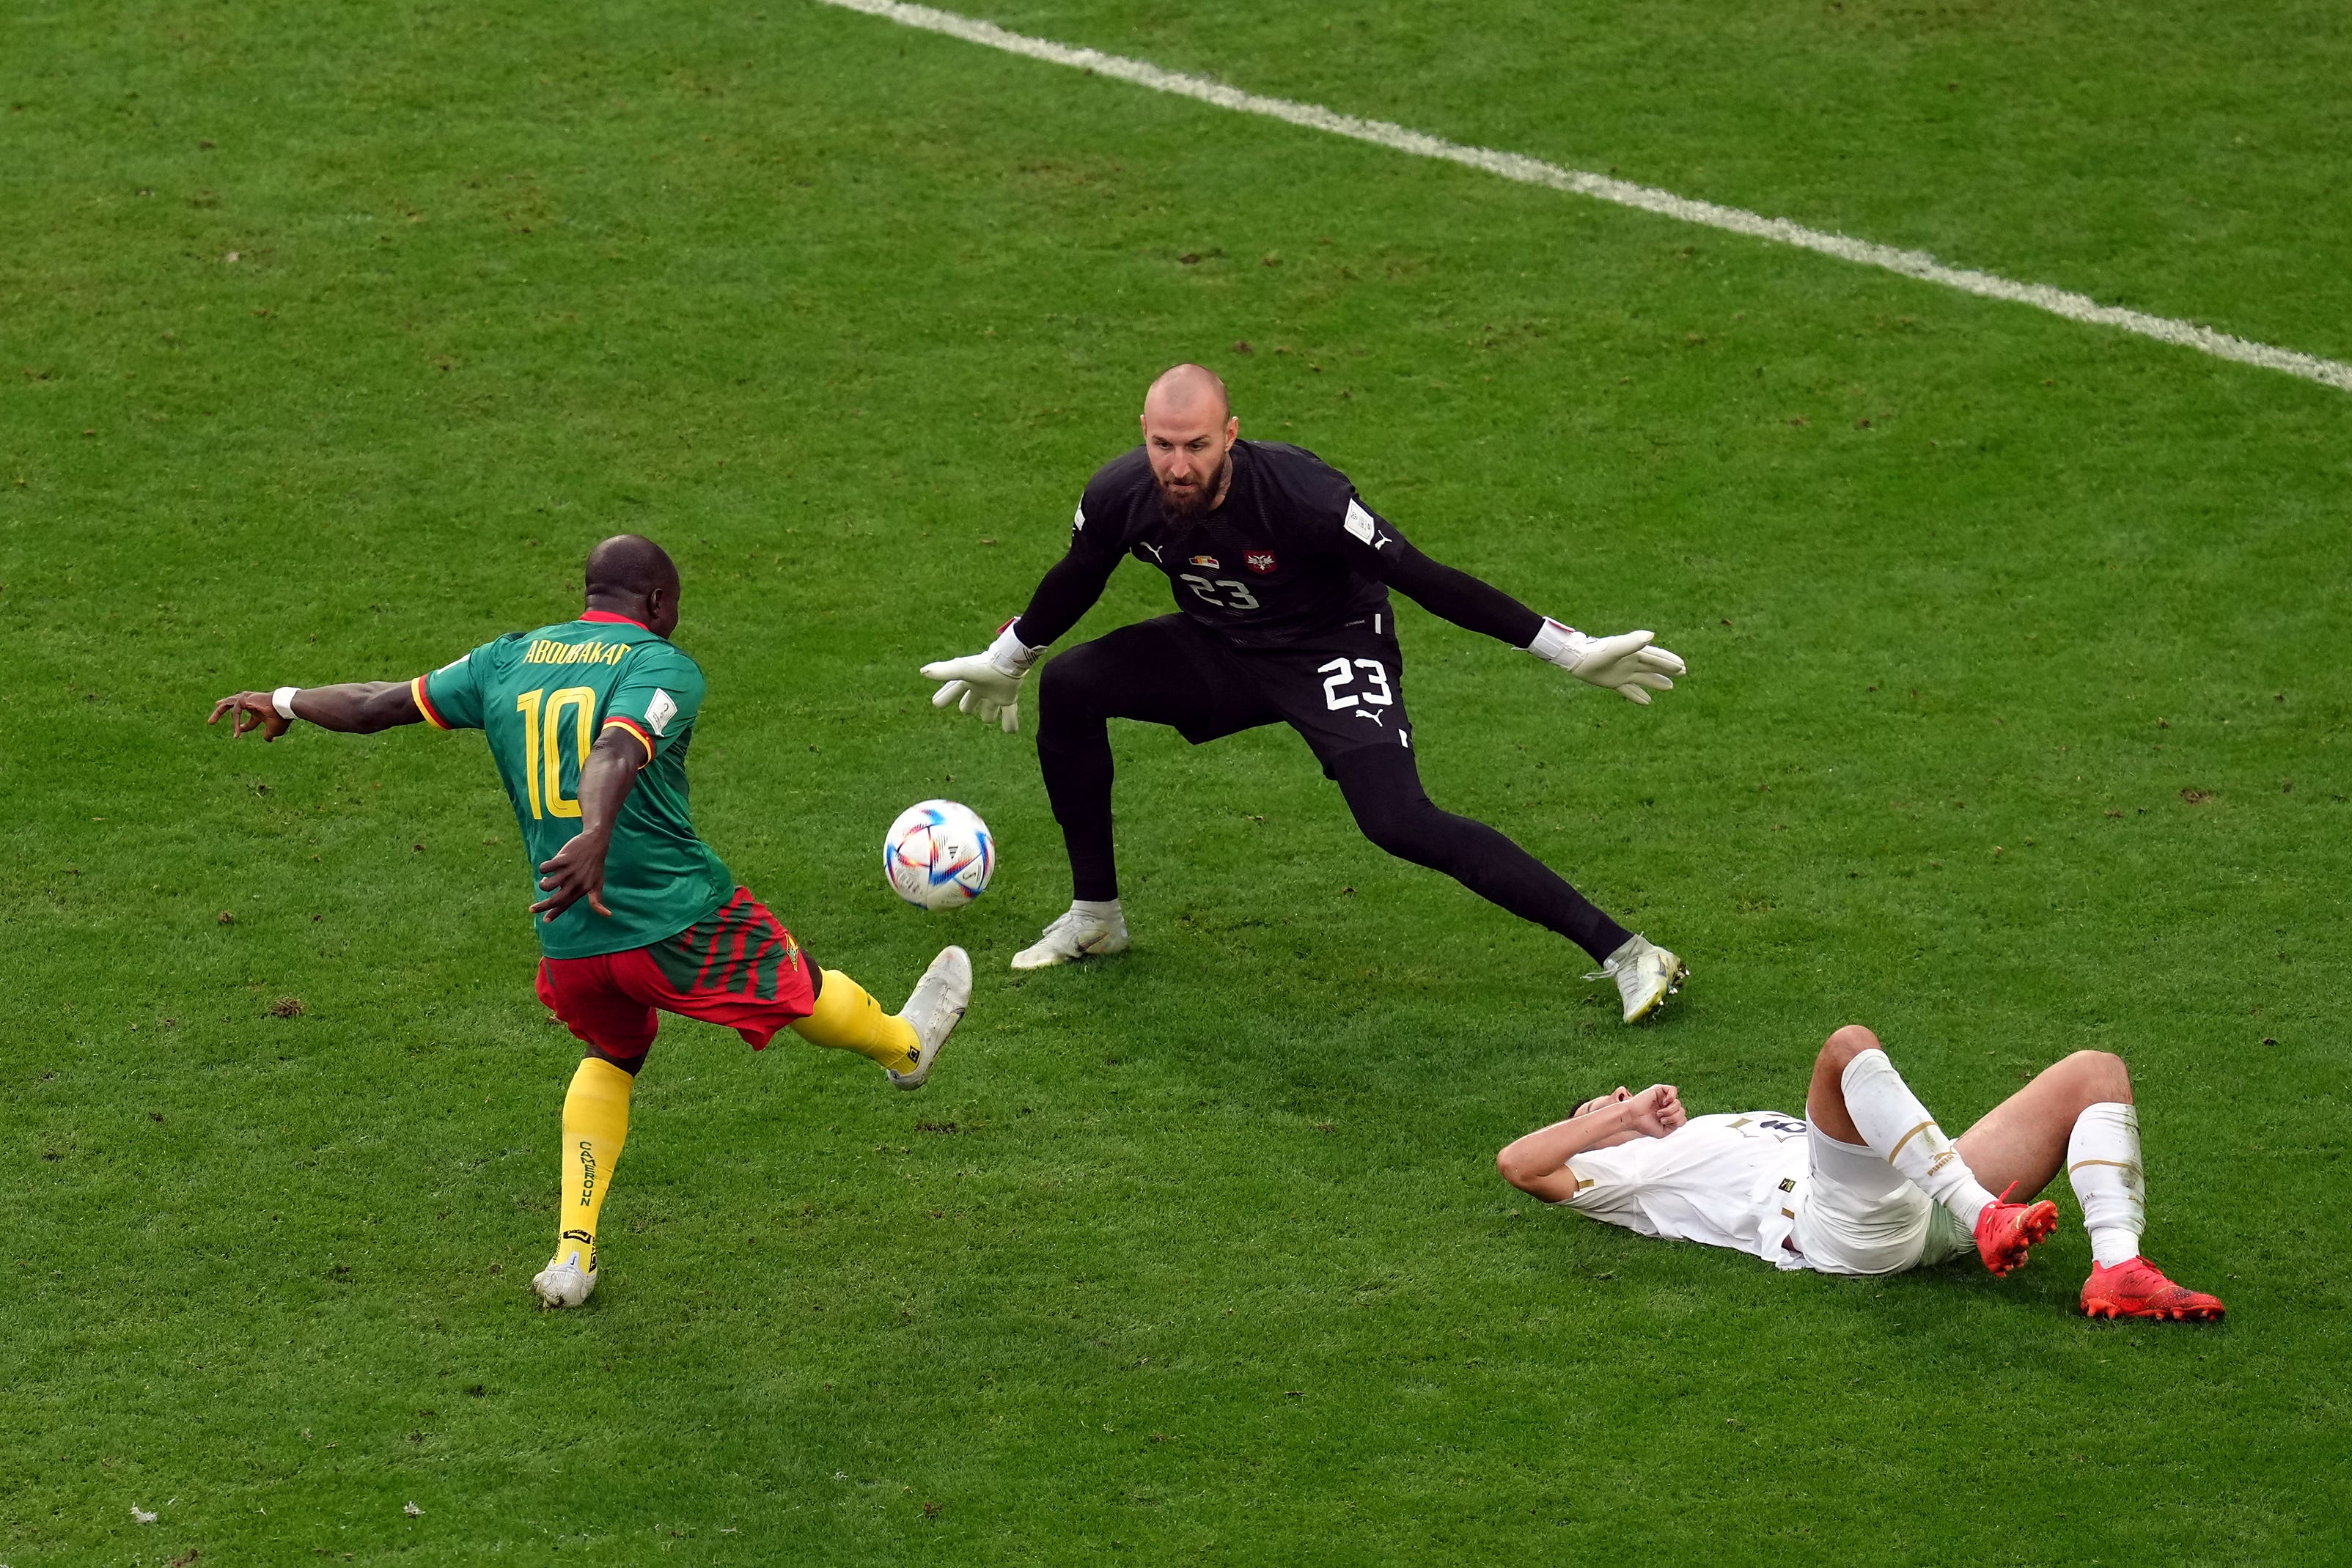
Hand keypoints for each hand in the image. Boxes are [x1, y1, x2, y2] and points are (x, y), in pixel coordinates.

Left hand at [208, 691, 291, 740]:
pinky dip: (235, 722)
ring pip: (229, 703)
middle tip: (211, 720)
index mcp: (259, 710)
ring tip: (210, 722)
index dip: (244, 728)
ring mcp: (248, 699)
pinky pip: (236, 711)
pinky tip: (237, 732)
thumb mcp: (273, 730)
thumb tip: (268, 740)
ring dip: (219, 712)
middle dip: (223, 711)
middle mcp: (252, 703)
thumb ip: (268, 735)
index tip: (237, 736)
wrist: (285, 708)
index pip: (248, 719)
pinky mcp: (245, 699)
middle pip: (233, 705)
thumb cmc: (281, 718)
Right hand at [532, 833, 612, 921]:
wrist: (596, 843)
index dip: (555, 914)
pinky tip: (548, 866)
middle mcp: (575, 882)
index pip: (566, 905)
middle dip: (541, 907)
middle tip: (531, 909)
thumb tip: (608, 915)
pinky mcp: (563, 859)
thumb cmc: (596, 866)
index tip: (545, 921)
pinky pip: (545, 867)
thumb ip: (597, 900)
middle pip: (554, 900)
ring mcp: (569, 871)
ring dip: (543, 884)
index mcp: (582, 890)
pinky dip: (543, 868)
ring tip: (545, 879)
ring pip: (546, 885)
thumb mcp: (598, 884)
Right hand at [920, 624, 1040, 733]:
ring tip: (989, 718)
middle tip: (966, 708)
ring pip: (989, 710)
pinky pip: (1009, 714)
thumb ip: (943, 672)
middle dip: (968, 705)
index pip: (951, 690)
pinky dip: (1010, 723)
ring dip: (989, 715)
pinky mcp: (1008, 698)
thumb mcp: (961, 670)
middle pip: (970, 702)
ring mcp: (994, 694)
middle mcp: (980, 689)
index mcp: (967, 681)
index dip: (945, 697)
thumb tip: (922, 671)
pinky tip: (1011, 731)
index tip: (938, 702)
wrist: (1008, 662)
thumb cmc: (983, 666)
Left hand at [1545, 626, 1685, 704]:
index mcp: (1633, 653)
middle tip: (1683, 672)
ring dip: (1657, 682)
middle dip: (1668, 669)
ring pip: (1644, 678)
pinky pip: (1628, 690)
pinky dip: (1638, 696)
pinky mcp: (1613, 681)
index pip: (1656, 657)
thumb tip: (1652, 635)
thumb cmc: (1596, 653)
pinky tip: (1647, 702)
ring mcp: (1622, 672)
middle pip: (1653, 667)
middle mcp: (1630, 662)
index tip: (1682, 666)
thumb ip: (1632, 643)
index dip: (1669, 661)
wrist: (1577, 659)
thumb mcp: (1616, 648)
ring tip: (1670, 687)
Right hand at [1626, 1083, 1684, 1137]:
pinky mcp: (1659, 1090)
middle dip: (1673, 1117)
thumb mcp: (1663, 1132)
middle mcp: (1667, 1106)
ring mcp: (1664, 1098)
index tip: (1664, 1124)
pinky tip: (1664, 1102)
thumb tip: (1682, 1116)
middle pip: (1682, 1111)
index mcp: (1669, 1116)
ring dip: (1670, 1110)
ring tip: (1659, 1113)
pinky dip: (1671, 1097)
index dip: (1676, 1123)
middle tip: (1661, 1118)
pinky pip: (1673, 1089)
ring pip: (1678, 1103)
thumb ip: (1675, 1125)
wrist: (1632, 1118)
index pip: (1682, 1118)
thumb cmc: (1644, 1125)